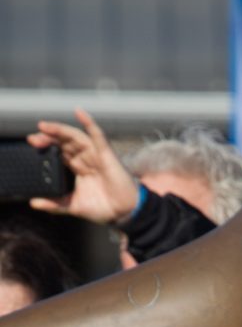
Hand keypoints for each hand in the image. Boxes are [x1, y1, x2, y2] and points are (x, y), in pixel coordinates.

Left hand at [26, 108, 139, 225]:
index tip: (32, 143)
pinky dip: (89, 123)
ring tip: (45, 127)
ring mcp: (95, 154)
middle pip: (63, 141)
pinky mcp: (106, 154)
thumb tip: (34, 203)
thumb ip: (54, 204)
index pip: (58, 150)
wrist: (124, 213)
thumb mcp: (74, 206)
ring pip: (75, 137)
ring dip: (60, 130)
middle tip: (33, 138)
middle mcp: (84, 157)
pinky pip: (98, 136)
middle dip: (48, 137)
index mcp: (76, 166)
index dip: (45, 144)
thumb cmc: (103, 207)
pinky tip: (80, 113)